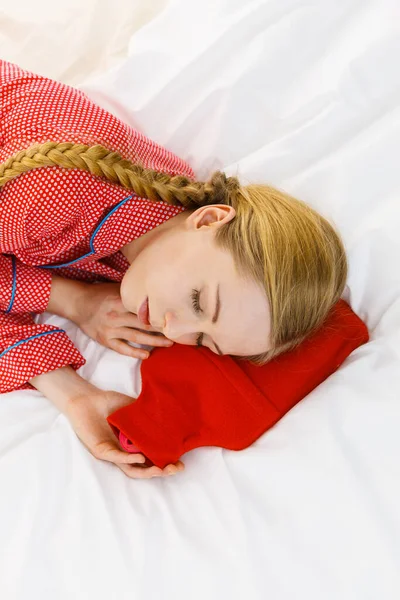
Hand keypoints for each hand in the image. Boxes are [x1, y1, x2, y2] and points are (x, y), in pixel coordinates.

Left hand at [65, 384, 184, 478]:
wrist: (87, 399)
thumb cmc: (109, 404)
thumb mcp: (133, 409)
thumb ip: (148, 414)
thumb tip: (170, 413)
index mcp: (133, 444)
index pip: (152, 458)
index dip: (167, 461)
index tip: (182, 461)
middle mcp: (125, 452)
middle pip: (145, 468)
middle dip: (162, 471)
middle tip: (177, 469)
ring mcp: (113, 453)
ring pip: (132, 469)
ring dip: (147, 471)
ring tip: (162, 470)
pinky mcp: (101, 450)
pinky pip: (116, 457)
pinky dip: (129, 459)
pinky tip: (140, 457)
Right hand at [74, 282, 172, 359]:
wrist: (77, 303)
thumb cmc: (100, 293)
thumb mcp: (116, 288)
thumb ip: (132, 292)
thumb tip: (153, 289)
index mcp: (120, 302)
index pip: (144, 309)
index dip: (159, 313)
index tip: (174, 316)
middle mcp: (116, 316)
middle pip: (144, 324)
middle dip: (162, 329)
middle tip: (177, 331)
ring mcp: (111, 329)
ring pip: (136, 337)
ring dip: (154, 341)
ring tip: (169, 343)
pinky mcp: (106, 340)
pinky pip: (122, 348)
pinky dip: (135, 352)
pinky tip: (147, 355)